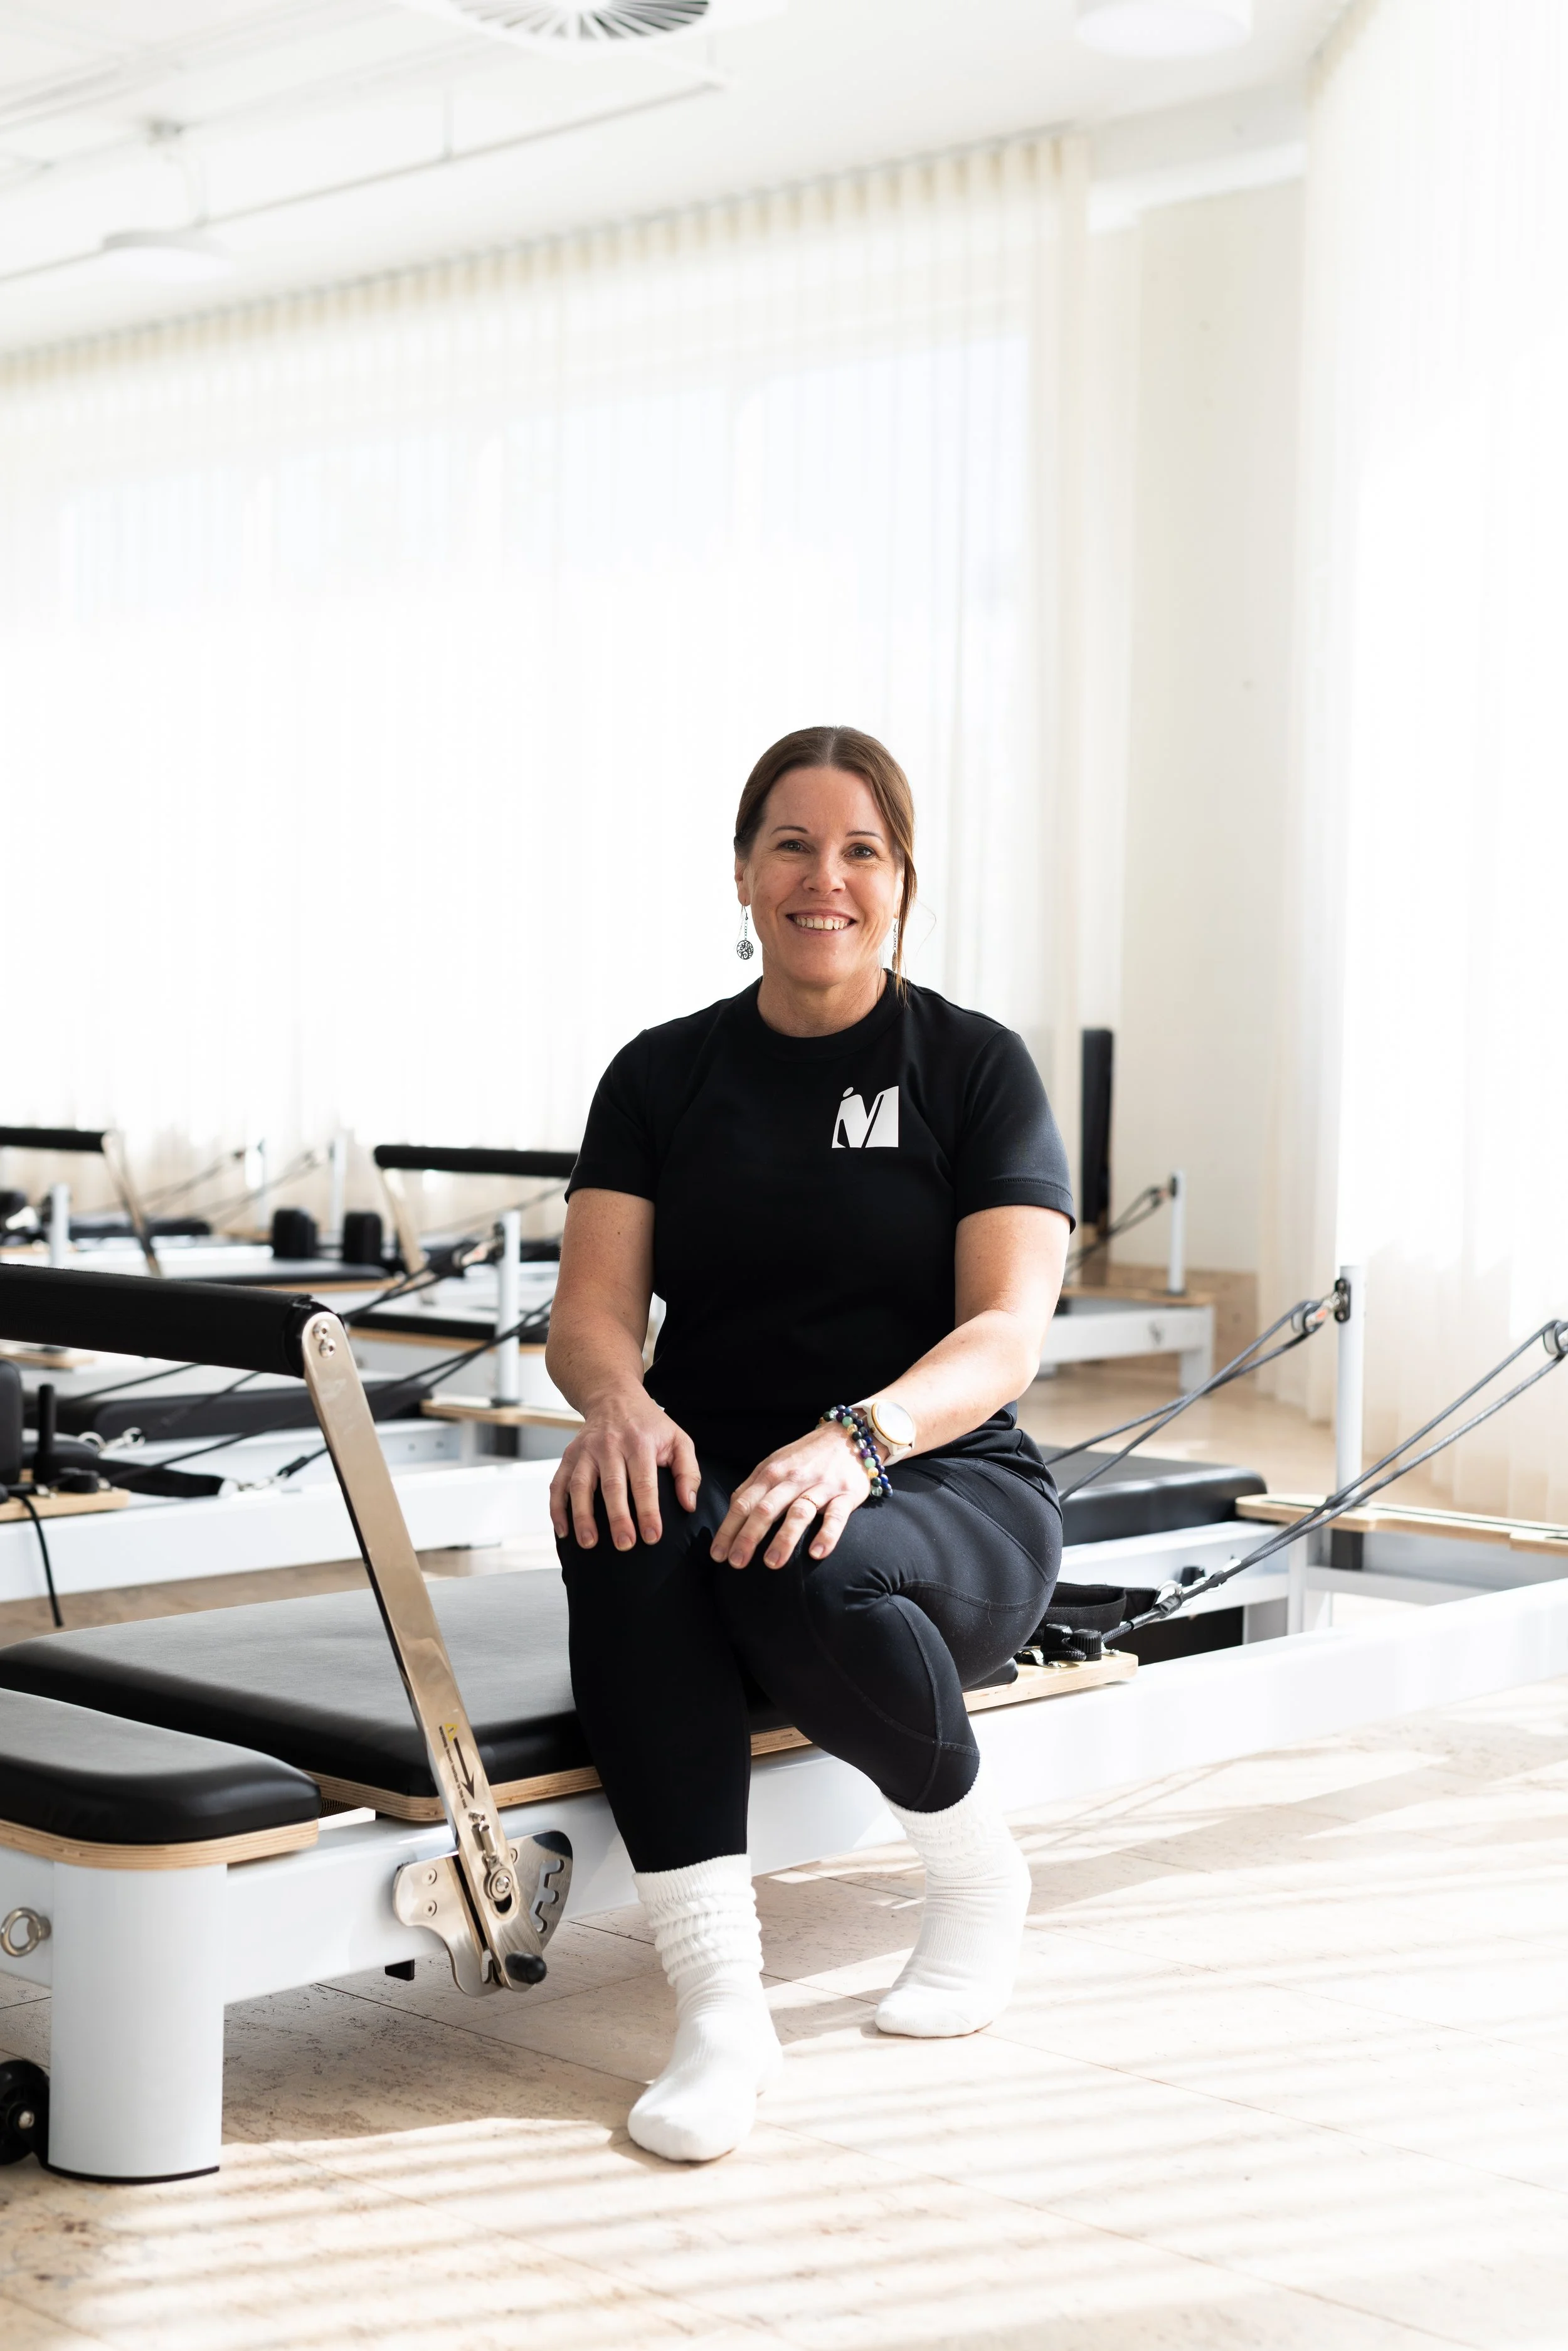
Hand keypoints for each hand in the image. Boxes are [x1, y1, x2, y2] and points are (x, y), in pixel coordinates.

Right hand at [549, 1388, 698, 1551]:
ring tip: (588, 1543)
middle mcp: (610, 1445)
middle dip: (617, 1517)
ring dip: (582, 1516)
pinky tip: (563, 1530)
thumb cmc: (649, 1425)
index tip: (652, 1536)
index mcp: (640, 1443)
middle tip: (624, 1544)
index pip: (644, 1482)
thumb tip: (688, 1504)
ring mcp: (586, 1451)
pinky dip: (557, 1508)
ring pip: (580, 1485)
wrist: (613, 1397)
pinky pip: (558, 1483)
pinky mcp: (569, 1456)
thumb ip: (688, 1472)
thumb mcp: (679, 1439)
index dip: (648, 1511)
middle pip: (612, 1485)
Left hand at [710, 1422, 874, 1569]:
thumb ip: (753, 1487)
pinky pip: (836, 1517)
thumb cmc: (806, 1456)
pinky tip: (816, 1553)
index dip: (729, 1529)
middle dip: (748, 1537)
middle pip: (765, 1509)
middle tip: (736, 1563)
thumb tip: (731, 1512)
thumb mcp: (775, 1464)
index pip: (743, 1503)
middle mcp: (792, 1479)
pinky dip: (827, 1535)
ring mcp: (820, 1486)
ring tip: (771, 1564)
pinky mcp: (846, 1494)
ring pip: (798, 1513)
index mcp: (770, 1473)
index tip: (717, 1554)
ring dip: (784, 1539)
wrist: (847, 1436)